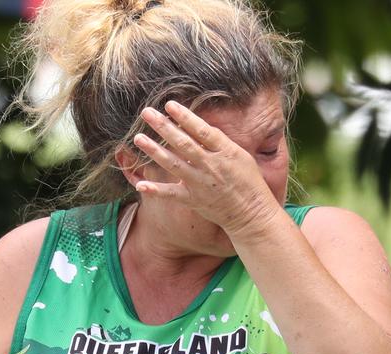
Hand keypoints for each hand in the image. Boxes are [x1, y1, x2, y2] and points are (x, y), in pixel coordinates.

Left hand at [133, 100, 281, 234]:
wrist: (251, 212)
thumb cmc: (248, 180)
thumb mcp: (240, 155)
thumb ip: (219, 141)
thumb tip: (199, 124)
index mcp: (225, 152)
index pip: (202, 131)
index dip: (185, 117)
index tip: (169, 104)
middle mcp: (211, 166)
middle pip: (183, 144)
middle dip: (164, 127)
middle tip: (146, 113)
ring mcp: (200, 184)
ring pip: (173, 164)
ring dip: (154, 151)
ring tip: (138, 138)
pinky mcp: (193, 200)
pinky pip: (171, 194)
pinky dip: (156, 190)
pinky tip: (140, 184)